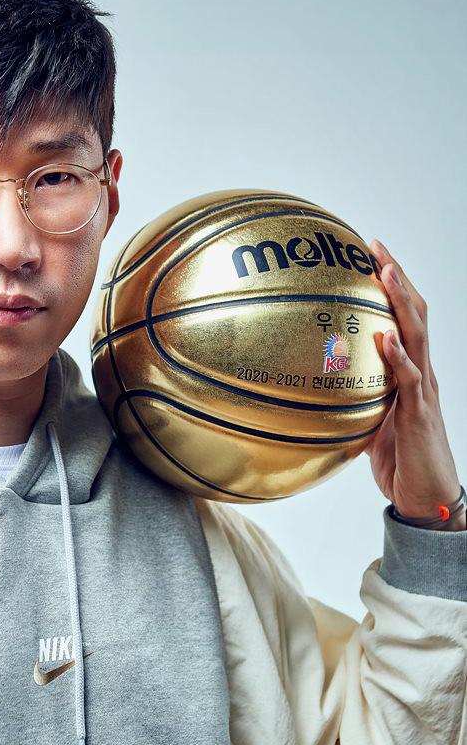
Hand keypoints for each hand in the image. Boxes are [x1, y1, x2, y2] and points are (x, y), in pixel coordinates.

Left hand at [363, 239, 464, 530]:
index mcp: (411, 372)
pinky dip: (398, 356)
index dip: (392, 287)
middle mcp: (422, 374)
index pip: (404, 318)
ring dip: (401, 303)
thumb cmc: (401, 461)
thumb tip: (317, 390)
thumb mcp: (370, 423)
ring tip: (385, 273)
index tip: (371, 256)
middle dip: (396, 279)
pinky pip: (409, 380)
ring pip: (416, 337)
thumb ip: (353, 400)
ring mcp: (423, 391)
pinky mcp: (419, 414)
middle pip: (415, 314)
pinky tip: (385, 337)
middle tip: (377, 247)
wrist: (427, 498)